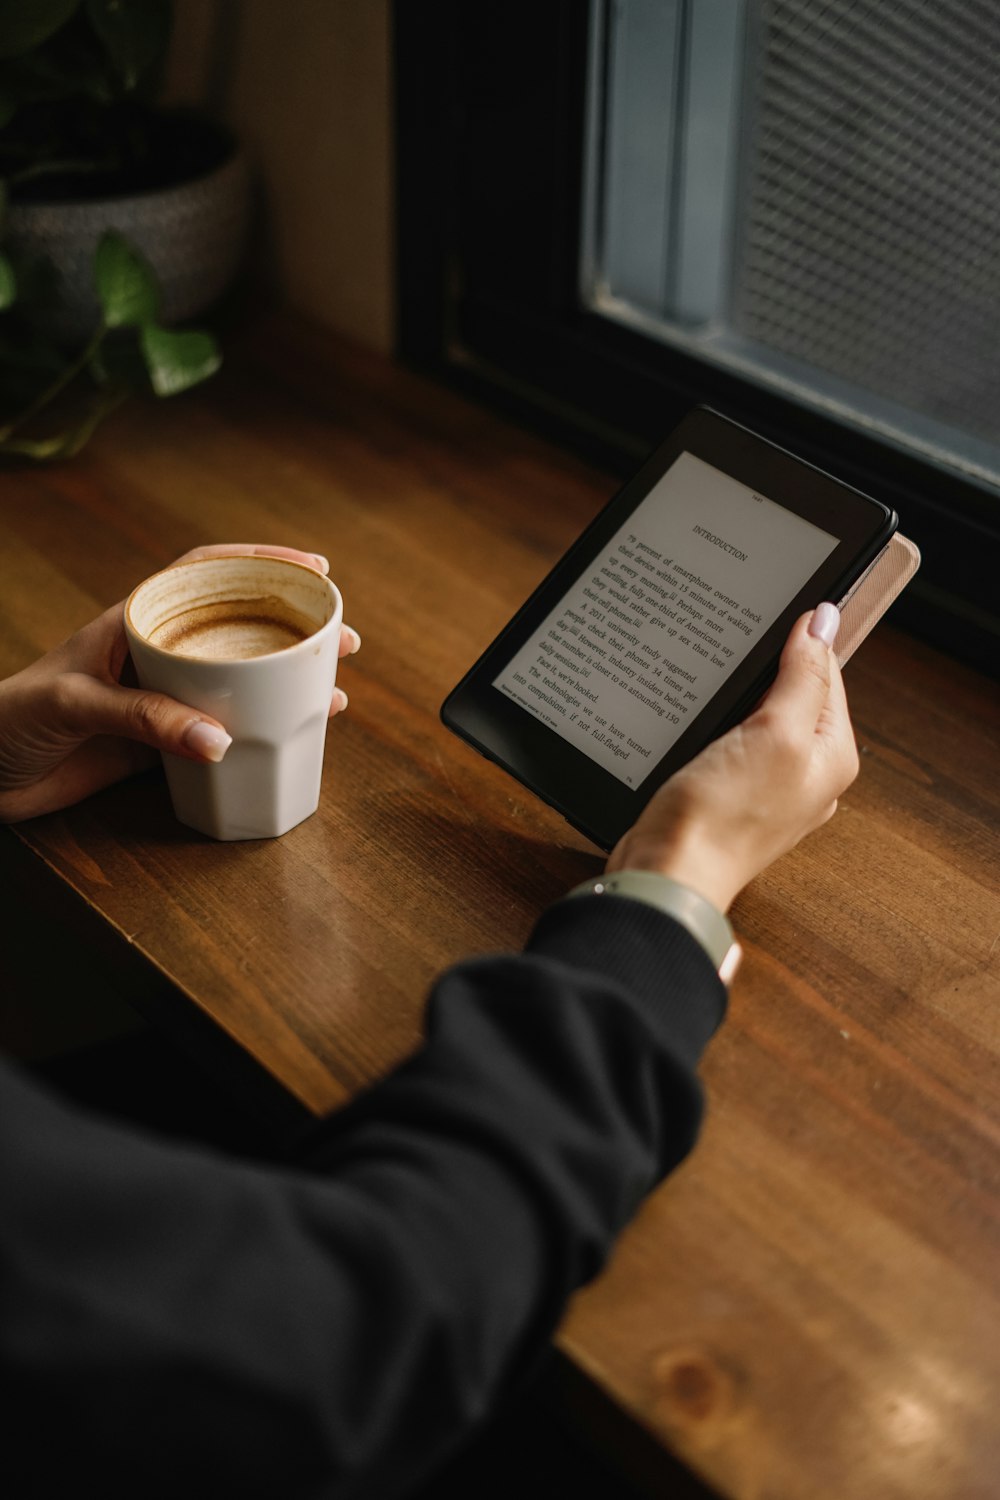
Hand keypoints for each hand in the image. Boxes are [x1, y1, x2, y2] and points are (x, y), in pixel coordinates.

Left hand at [0, 544, 361, 823]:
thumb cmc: (9, 720)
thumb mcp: (74, 705)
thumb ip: (144, 718)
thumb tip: (221, 740)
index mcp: (133, 620)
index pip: (205, 572)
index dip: (261, 562)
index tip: (313, 568)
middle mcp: (155, 653)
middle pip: (238, 627)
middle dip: (295, 627)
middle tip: (344, 639)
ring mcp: (162, 697)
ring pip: (240, 679)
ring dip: (288, 680)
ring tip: (336, 685)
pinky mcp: (160, 743)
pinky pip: (224, 730)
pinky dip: (262, 730)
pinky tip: (295, 734)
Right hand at [606, 605, 858, 911]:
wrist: (668, 873)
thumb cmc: (723, 818)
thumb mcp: (776, 733)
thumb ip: (803, 676)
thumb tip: (823, 620)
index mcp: (832, 757)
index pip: (827, 674)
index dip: (798, 640)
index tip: (767, 613)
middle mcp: (806, 773)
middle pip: (792, 694)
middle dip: (764, 668)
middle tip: (730, 644)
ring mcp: (766, 785)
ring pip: (757, 716)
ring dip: (735, 696)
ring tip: (709, 680)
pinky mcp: (727, 792)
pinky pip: (729, 741)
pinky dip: (714, 722)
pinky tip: (694, 716)